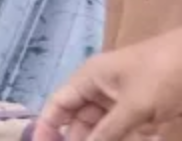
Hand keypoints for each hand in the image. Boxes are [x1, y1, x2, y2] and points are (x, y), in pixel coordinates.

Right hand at [35, 27, 181, 140]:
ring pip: (105, 129)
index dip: (47, 126)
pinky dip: (131, 139)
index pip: (59, 104)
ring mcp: (124, 100)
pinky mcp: (145, 111)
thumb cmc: (162, 74)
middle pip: (81, 121)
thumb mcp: (134, 106)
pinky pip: (127, 131)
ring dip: (108, 140)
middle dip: (80, 139)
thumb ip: (107, 132)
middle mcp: (102, 89)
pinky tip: (145, 139)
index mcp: (90, 78)